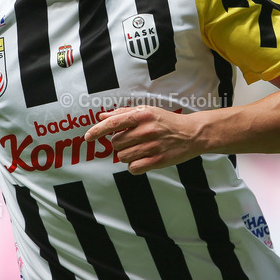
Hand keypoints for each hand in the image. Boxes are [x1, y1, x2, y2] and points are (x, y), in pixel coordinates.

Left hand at [84, 106, 202, 174]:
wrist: (192, 134)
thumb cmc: (167, 121)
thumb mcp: (147, 111)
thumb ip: (124, 113)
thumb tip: (102, 116)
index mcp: (142, 115)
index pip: (113, 123)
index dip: (97, 130)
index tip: (87, 137)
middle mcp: (146, 130)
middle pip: (116, 143)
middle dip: (120, 143)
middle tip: (133, 140)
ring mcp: (152, 146)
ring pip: (122, 156)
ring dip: (126, 155)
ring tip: (139, 149)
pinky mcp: (158, 160)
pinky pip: (133, 168)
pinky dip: (134, 166)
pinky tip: (142, 159)